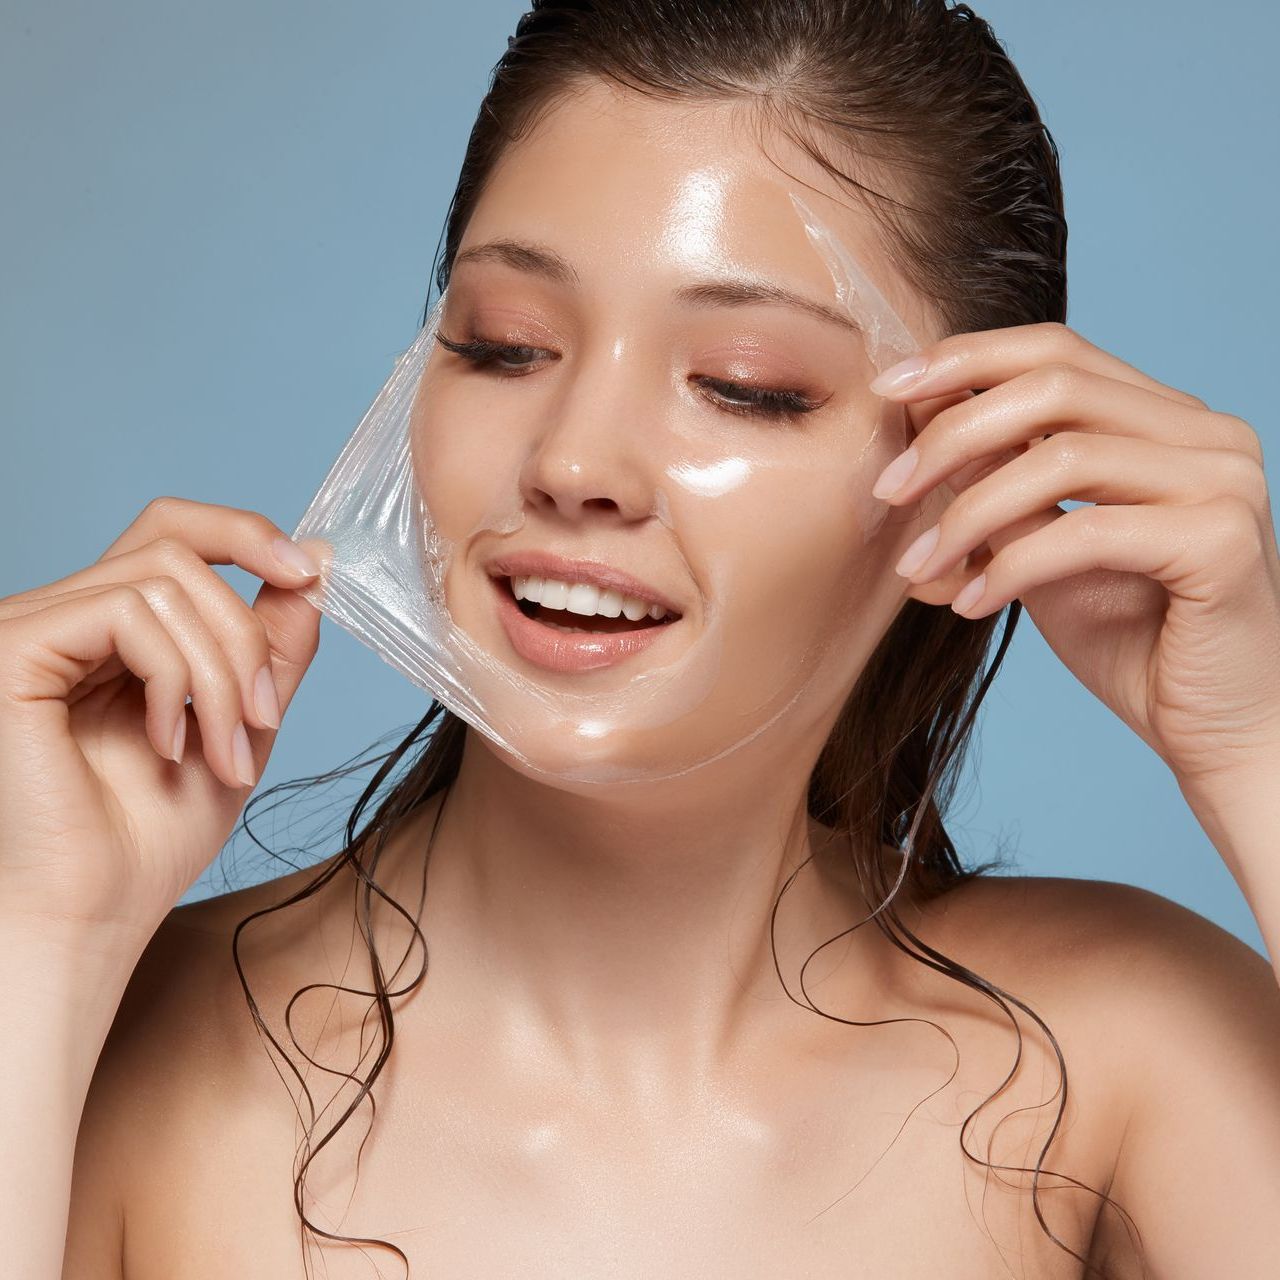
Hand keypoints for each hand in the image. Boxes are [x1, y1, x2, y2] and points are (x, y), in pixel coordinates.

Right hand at [0, 497, 326, 949]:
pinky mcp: (14, 649)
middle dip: (246, 631)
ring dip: (222, 673)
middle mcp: (64, 615)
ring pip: (164, 582)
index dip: (244, 533)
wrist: (92, 915)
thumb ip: (275, 645)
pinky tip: (171, 743)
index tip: (309, 574)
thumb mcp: (243, 723)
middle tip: (264, 717)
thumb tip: (319, 559)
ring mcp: (33, 628)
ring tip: (225, 754)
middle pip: (177, 546)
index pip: (174, 532)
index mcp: (111, 629)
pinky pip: (124, 611)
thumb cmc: (151, 837)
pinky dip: (175, 677)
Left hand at [867, 321, 1279, 790]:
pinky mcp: (1221, 540)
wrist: (1217, 731)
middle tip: (887, 489)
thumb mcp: (1045, 553)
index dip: (965, 360)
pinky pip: (1088, 532)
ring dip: (968, 513)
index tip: (889, 391)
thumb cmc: (1134, 642)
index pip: (1057, 352)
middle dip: (950, 434)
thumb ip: (1002, 490)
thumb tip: (920, 436)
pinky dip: (1012, 566)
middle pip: (1054, 388)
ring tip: (918, 566)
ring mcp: (1223, 481)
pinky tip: (971, 604)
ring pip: (1062, 458)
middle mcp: (1206, 434)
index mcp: (1167, 421)